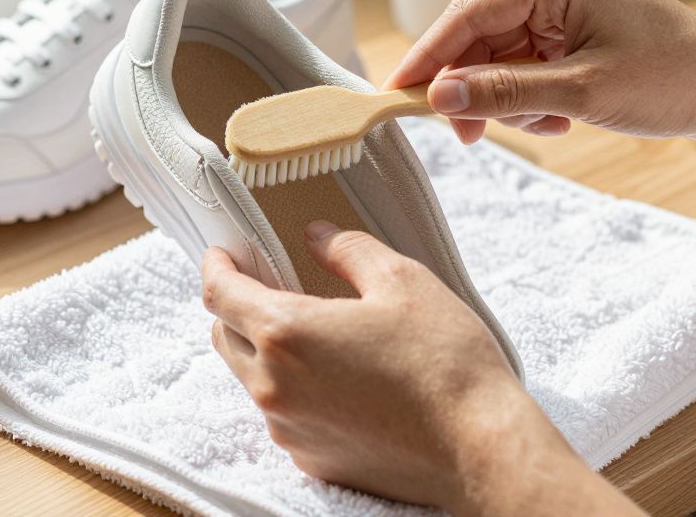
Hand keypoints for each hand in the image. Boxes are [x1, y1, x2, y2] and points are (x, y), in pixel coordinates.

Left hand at [202, 221, 641, 515]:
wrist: (479, 449)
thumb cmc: (445, 362)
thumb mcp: (402, 281)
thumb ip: (348, 250)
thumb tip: (318, 236)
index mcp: (286, 333)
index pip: (219, 293)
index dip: (216, 265)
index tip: (224, 253)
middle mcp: (273, 386)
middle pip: (224, 337)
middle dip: (238, 307)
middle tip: (274, 286)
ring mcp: (287, 428)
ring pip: (251, 378)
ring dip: (267, 351)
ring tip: (319, 335)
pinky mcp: (309, 459)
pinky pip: (282, 414)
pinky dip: (294, 390)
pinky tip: (340, 380)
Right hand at [383, 0, 695, 143]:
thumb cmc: (674, 80)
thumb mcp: (580, 94)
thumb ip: (503, 93)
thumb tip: (437, 99)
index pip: (467, 14)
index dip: (428, 56)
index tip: (396, 95)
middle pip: (479, 36)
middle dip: (472, 88)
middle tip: (469, 137)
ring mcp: (566, 6)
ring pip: (501, 57)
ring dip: (508, 100)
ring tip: (546, 128)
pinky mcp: (576, 31)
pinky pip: (528, 65)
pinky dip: (531, 99)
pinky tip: (559, 122)